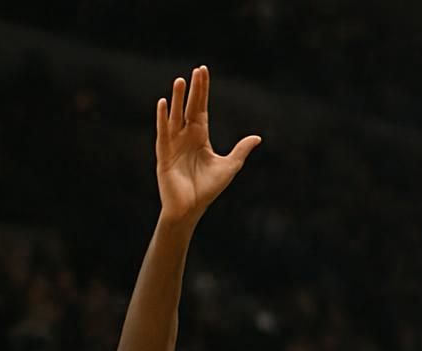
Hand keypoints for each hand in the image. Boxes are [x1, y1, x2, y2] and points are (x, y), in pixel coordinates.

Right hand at [155, 65, 260, 223]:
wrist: (190, 208)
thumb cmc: (208, 189)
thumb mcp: (229, 166)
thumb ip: (241, 150)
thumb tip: (257, 137)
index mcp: (200, 138)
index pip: (201, 110)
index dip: (203, 92)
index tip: (204, 72)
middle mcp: (186, 137)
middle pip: (190, 108)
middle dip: (193, 90)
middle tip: (197, 70)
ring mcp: (174, 144)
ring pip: (175, 116)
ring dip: (177, 99)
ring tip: (180, 81)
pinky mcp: (164, 154)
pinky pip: (163, 133)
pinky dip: (163, 118)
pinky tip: (164, 103)